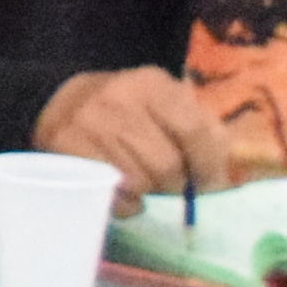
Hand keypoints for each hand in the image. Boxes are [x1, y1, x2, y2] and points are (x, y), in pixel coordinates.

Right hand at [29, 64, 275, 198]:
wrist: (57, 100)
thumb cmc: (127, 108)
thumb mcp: (165, 103)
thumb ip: (201, 130)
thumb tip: (229, 173)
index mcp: (152, 84)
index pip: (194, 131)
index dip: (208, 164)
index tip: (209, 181)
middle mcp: (119, 99)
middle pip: (167, 165)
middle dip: (177, 184)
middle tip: (172, 185)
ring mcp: (88, 123)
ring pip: (139, 184)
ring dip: (149, 193)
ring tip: (144, 182)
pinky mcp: (64, 148)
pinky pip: (110, 194)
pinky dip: (124, 203)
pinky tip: (122, 189)